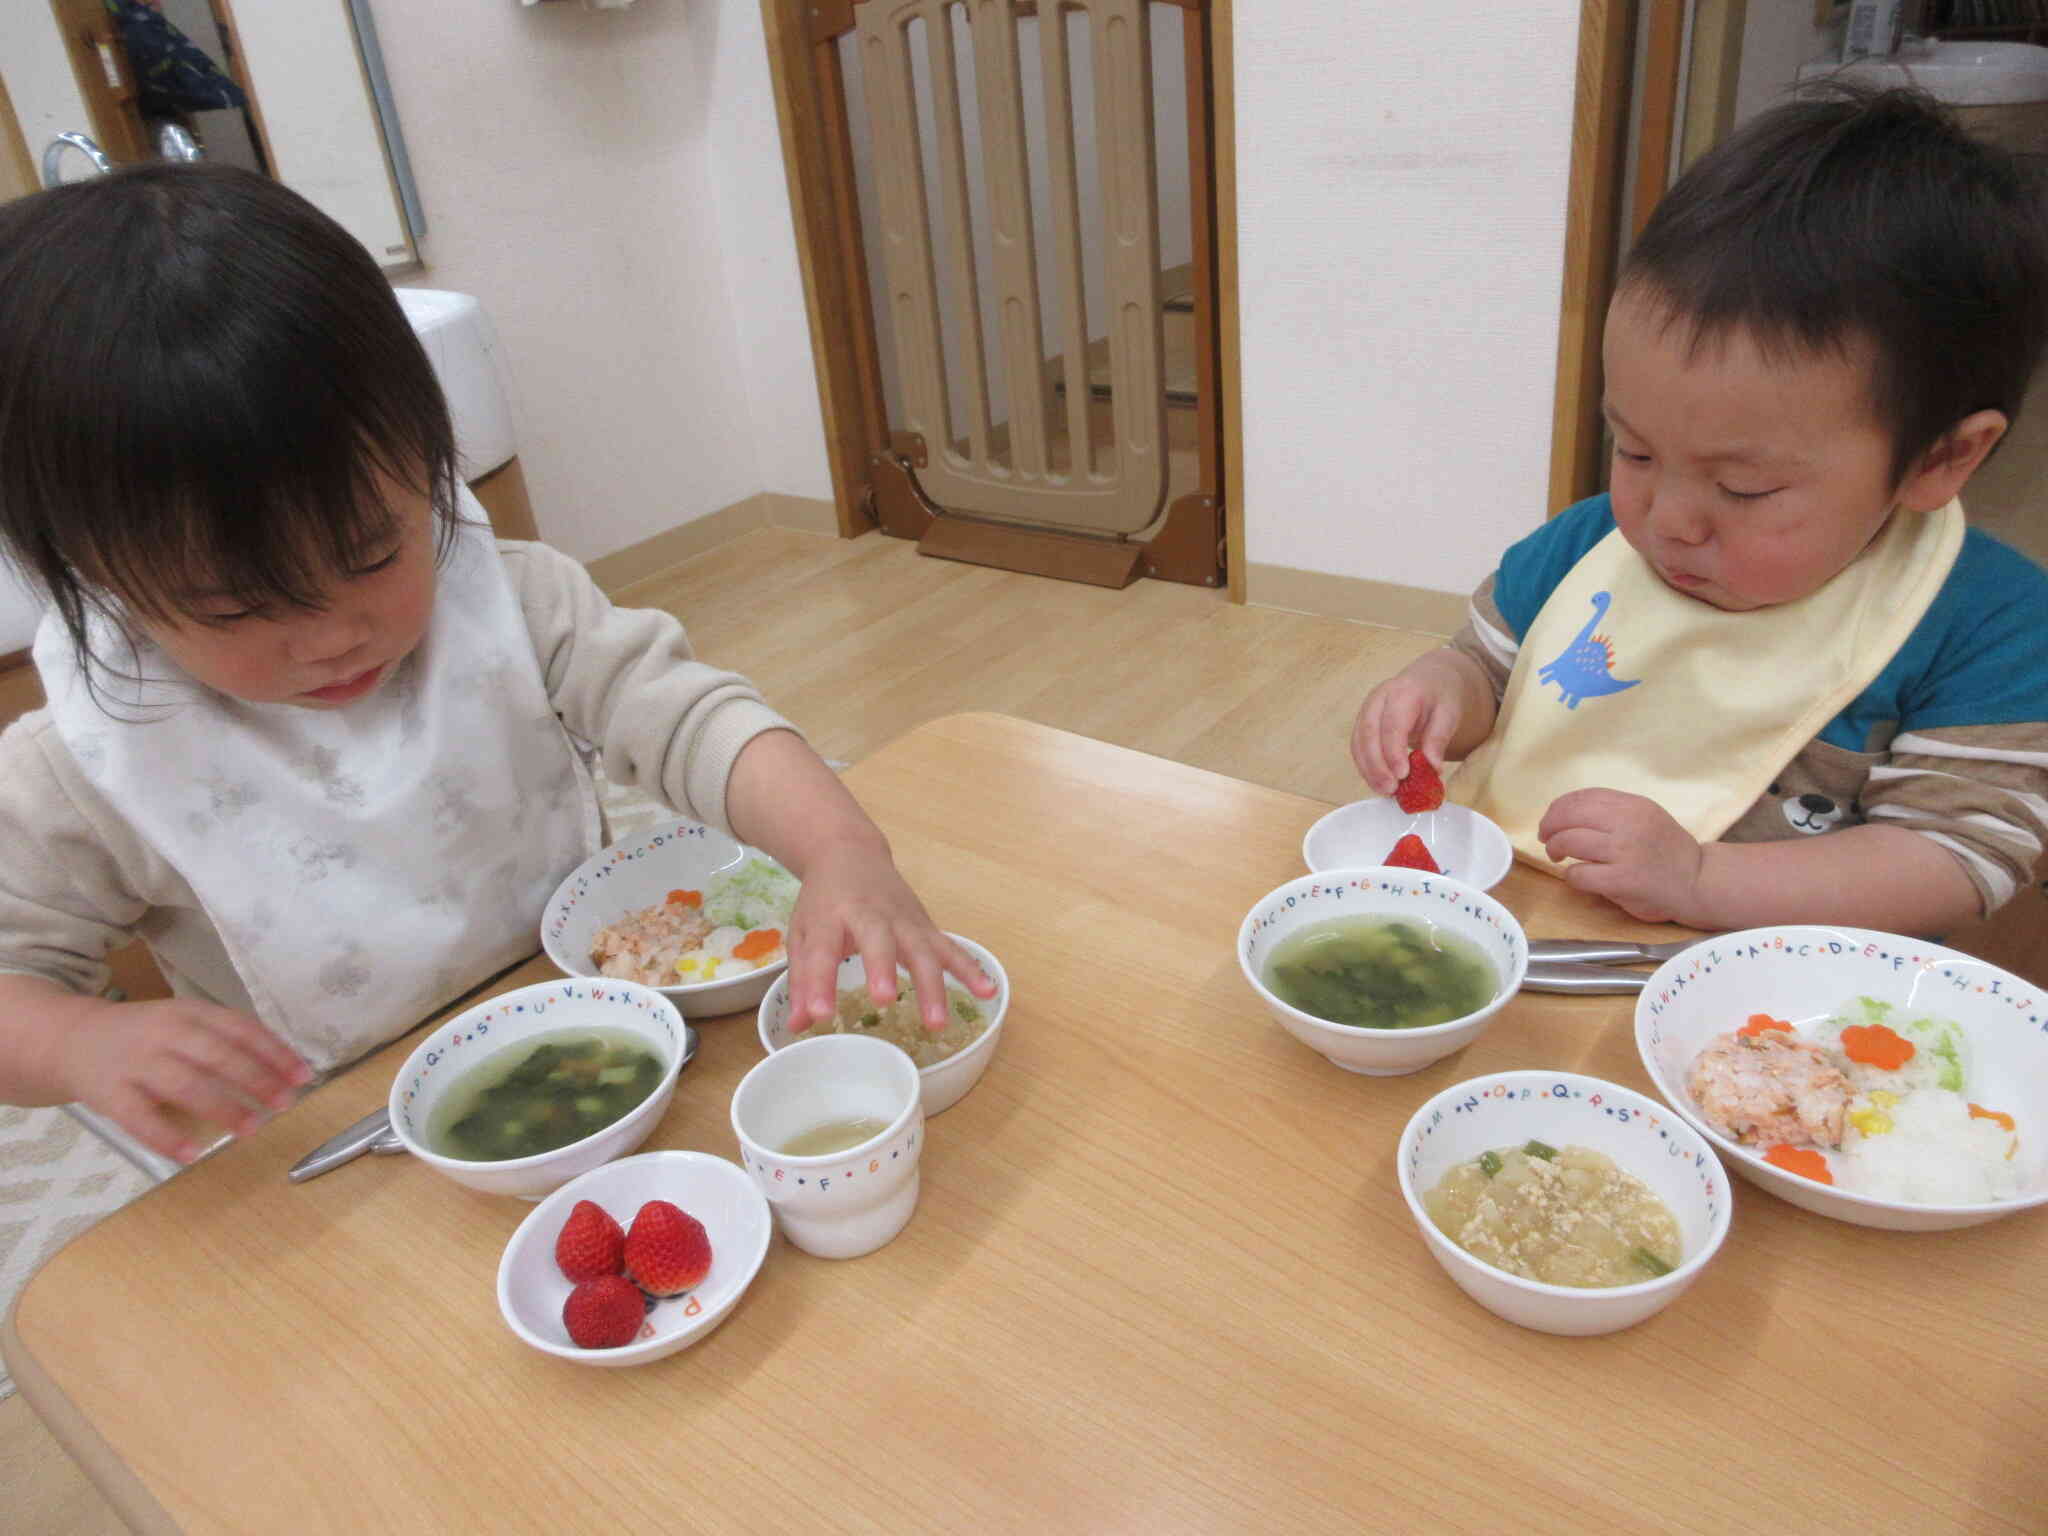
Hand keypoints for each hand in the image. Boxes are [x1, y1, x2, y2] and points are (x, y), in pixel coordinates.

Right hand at [54, 996, 311, 1162]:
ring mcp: (135, 1063)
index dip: (275, 1052)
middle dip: (256, 1079)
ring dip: (223, 1107)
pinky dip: (168, 1138)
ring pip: (185, 1084)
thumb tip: (282, 1069)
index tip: (303, 1075)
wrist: (71, 1039)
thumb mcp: (186, 1022)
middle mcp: (164, 1033)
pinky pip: (140, 1119)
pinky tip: (193, 1154)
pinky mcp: (110, 1094)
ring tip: (252, 1127)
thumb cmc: (145, 1036)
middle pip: (217, 1055)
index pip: (240, 1028)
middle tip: (286, 1103)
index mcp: (189, 1012)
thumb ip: (225, 1040)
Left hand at [781, 837, 996, 1034]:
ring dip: (932, 986)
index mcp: (830, 915)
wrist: (849, 852)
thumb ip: (803, 980)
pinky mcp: (925, 926)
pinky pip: (950, 948)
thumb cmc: (824, 900)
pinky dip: (970, 969)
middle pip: (879, 940)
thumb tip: (800, 1027)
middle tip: (884, 1000)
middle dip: (883, 969)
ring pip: (921, 949)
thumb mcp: (802, 934)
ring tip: (938, 1022)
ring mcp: (903, 918)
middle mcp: (870, 913)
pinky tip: (988, 991)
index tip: (819, 1015)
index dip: (819, 983)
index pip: (822, 950)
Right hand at [1351, 675, 1462, 796]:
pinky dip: (1366, 767)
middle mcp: (1378, 699)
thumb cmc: (1440, 696)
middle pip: (1369, 733)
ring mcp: (1367, 710)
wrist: (1430, 680)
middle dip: (1377, 765)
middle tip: (1391, 789)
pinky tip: (1379, 783)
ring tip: (1385, 791)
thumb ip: (1439, 739)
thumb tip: (1432, 769)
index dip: (1394, 752)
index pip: (1392, 724)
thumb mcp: (1449, 714)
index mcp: (1403, 692)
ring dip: (1369, 770)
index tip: (1403, 775)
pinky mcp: (1362, 722)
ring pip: (1359, 742)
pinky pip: (1358, 747)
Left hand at [1537, 788, 1704, 924]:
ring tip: (1558, 856)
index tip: (1551, 819)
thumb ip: (1612, 812)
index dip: (1558, 808)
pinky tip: (1578, 877)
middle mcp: (1629, 824)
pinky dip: (1571, 875)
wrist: (1698, 881)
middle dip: (1549, 826)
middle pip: (1569, 815)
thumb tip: (1565, 812)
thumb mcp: (1645, 817)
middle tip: (1546, 838)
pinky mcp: (1622, 880)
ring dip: (1555, 849)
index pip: (1583, 797)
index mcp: (1634, 805)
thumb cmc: (1666, 850)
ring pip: (1569, 842)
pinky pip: (1579, 873)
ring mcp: (1626, 852)